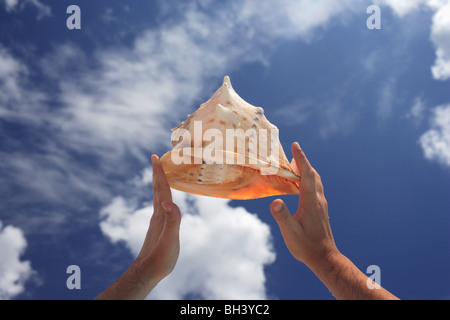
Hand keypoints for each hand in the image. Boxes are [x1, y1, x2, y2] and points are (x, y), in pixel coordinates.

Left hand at [95, 155, 180, 299]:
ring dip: (158, 182)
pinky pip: (159, 205)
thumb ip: (172, 221)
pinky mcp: (157, 227)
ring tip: (159, 173)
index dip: (159, 172)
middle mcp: (158, 214)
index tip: (155, 156)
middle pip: (157, 189)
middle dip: (157, 172)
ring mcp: (157, 220)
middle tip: (155, 158)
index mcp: (161, 214)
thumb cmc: (160, 257)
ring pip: (157, 196)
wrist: (147, 272)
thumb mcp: (170, 240)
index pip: (161, 188)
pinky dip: (160, 195)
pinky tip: (162, 199)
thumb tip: (168, 202)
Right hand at [270, 142, 337, 269]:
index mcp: (310, 202)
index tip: (295, 145)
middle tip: (292, 152)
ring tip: (293, 165)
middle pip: (312, 174)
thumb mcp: (290, 233)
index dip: (301, 159)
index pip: (306, 175)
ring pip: (315, 181)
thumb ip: (282, 216)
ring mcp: (321, 204)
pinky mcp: (320, 209)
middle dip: (302, 161)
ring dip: (305, 170)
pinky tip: (299, 185)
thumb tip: (274, 201)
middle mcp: (318, 200)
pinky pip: (314, 188)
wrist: (324, 257)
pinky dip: (307, 179)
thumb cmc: (306, 246)